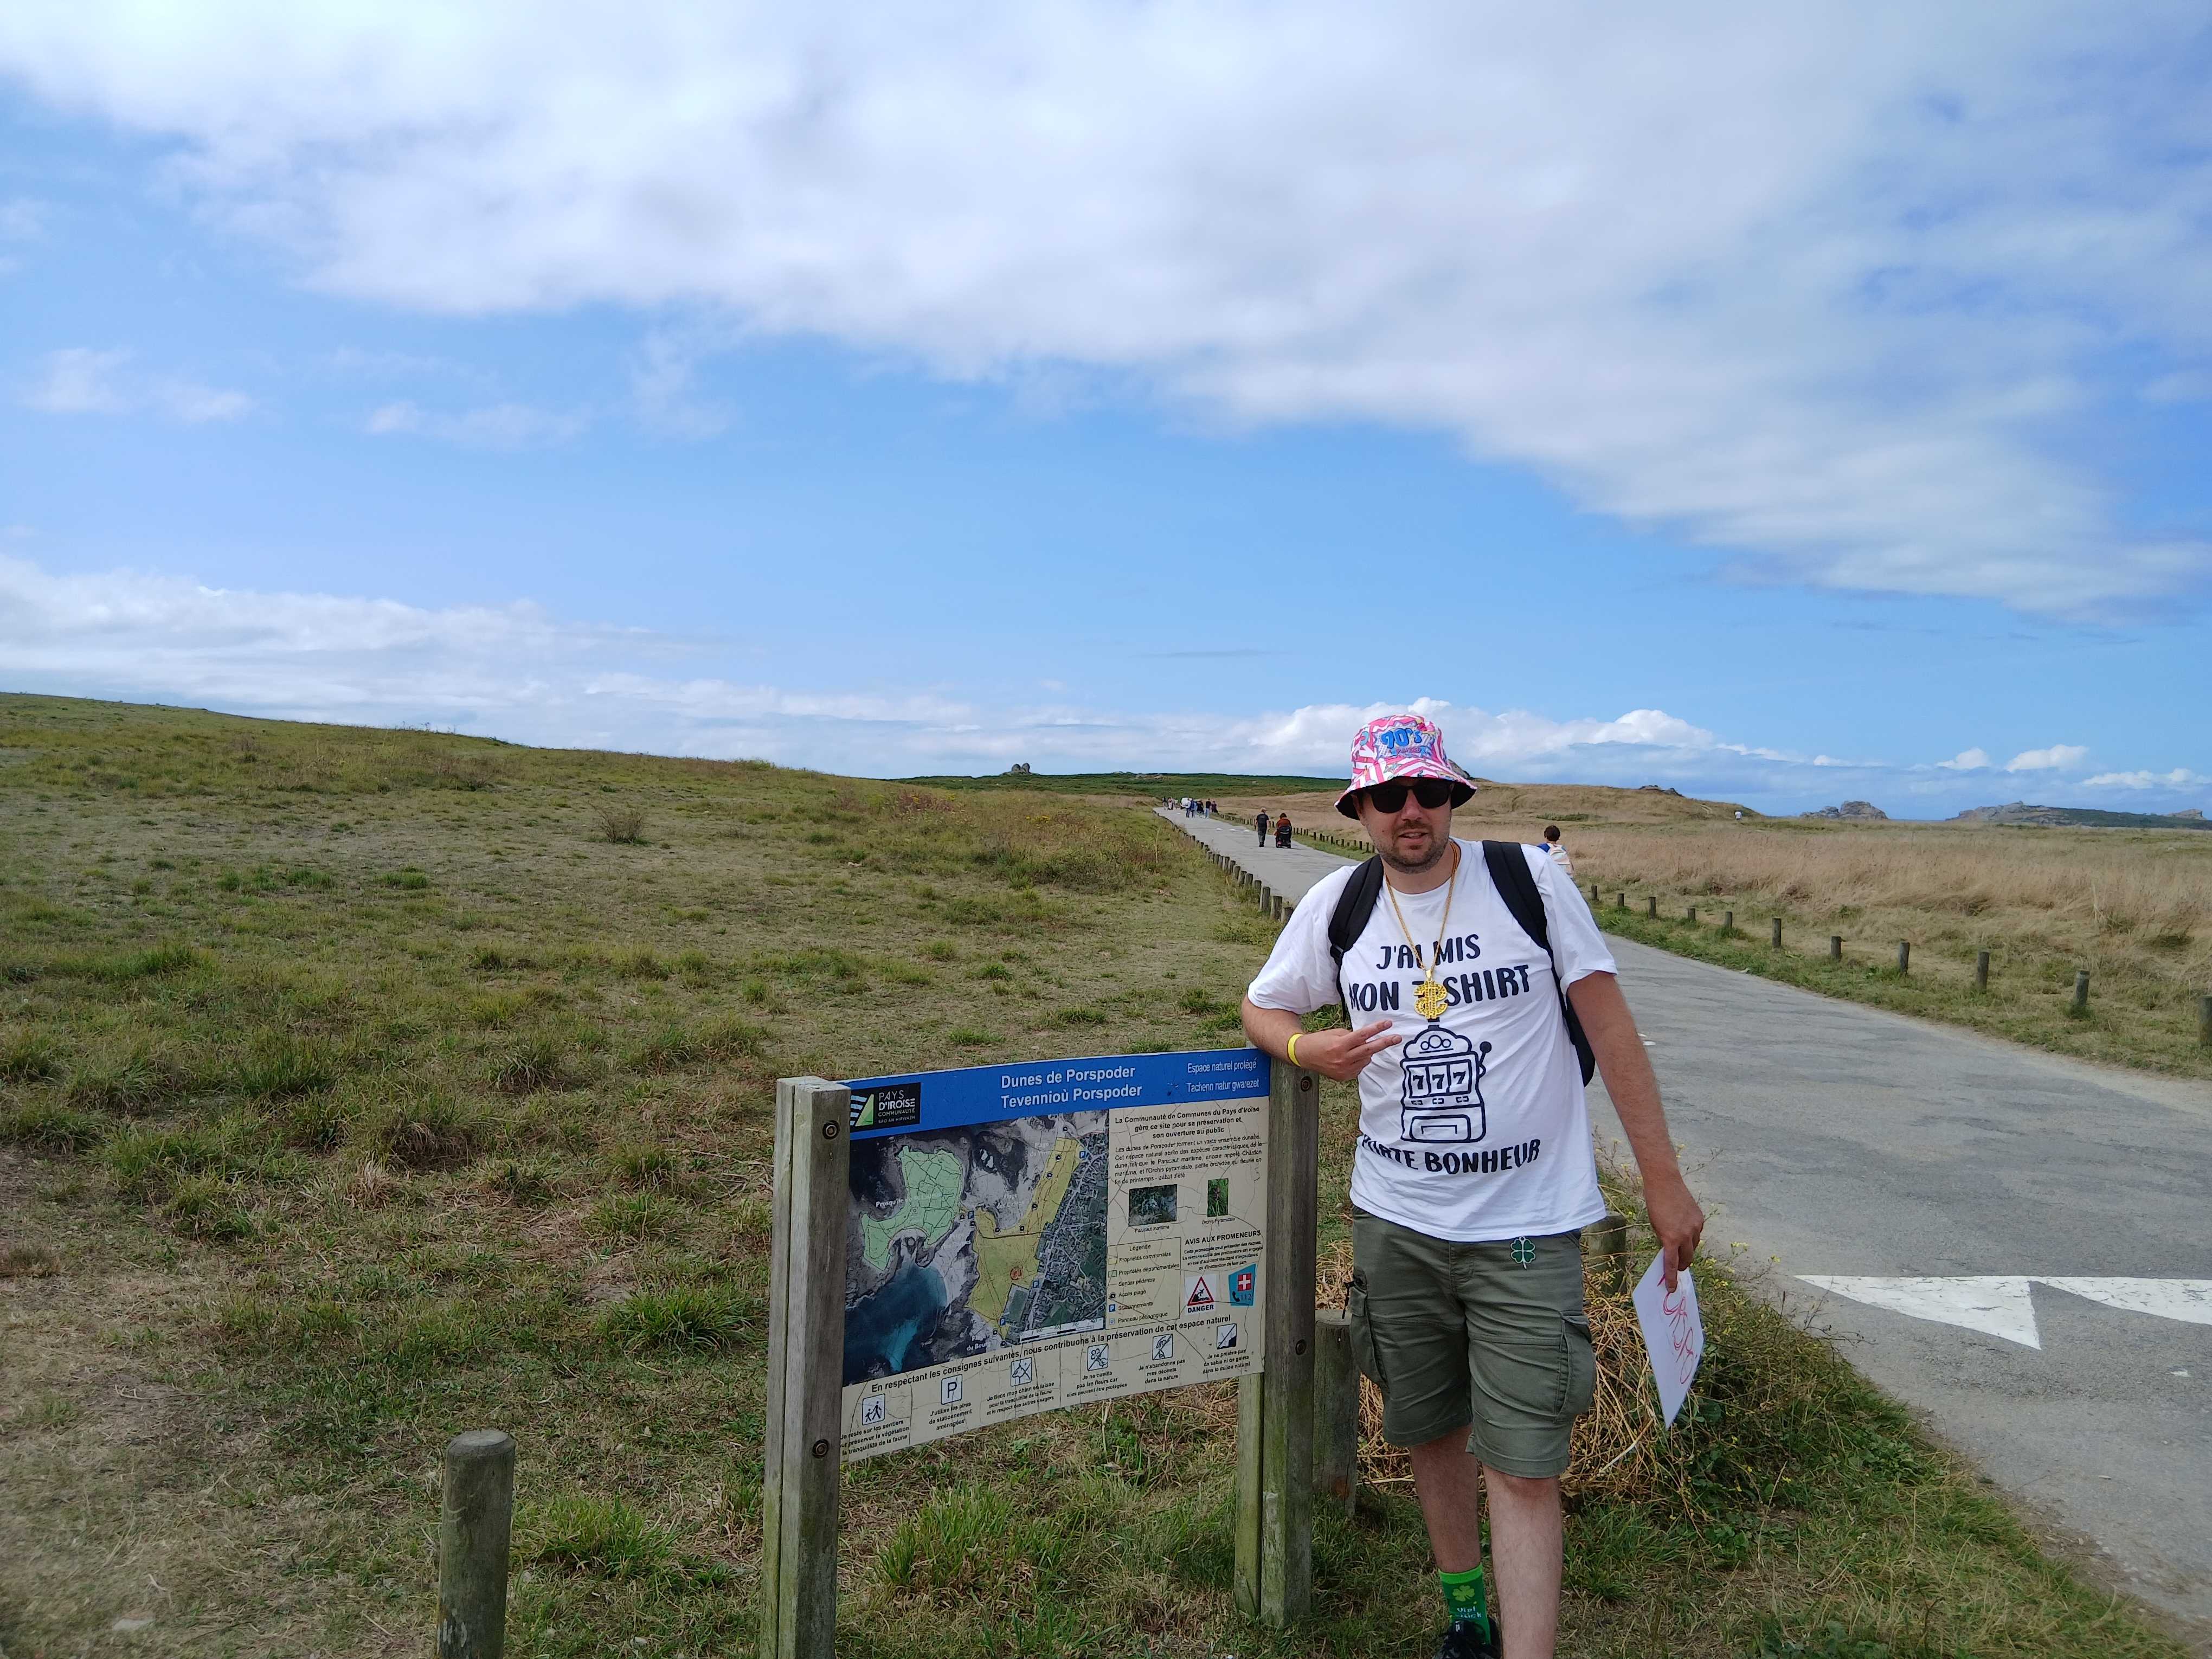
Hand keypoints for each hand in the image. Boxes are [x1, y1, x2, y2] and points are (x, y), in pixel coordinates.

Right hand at [1291, 1021, 1399, 1081]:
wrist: (1304, 1055)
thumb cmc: (1319, 1041)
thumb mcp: (1335, 1033)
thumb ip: (1351, 1036)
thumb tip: (1366, 1039)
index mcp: (1340, 1045)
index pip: (1362, 1035)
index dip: (1377, 1029)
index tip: (1388, 1023)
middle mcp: (1343, 1059)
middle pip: (1369, 1049)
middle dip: (1384, 1043)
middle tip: (1397, 1038)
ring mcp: (1344, 1070)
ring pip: (1366, 1059)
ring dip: (1365, 1053)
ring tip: (1353, 1049)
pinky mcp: (1344, 1077)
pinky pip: (1359, 1068)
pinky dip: (1358, 1061)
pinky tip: (1347, 1058)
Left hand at [1645, 1170, 1704, 1289]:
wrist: (1665, 1183)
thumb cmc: (1655, 1204)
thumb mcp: (1655, 1226)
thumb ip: (1664, 1240)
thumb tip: (1670, 1251)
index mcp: (1670, 1238)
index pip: (1672, 1264)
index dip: (1671, 1278)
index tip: (1671, 1288)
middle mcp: (1685, 1235)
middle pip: (1687, 1258)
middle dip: (1683, 1265)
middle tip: (1679, 1268)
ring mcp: (1695, 1227)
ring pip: (1694, 1246)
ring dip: (1688, 1250)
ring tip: (1681, 1248)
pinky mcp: (1700, 1219)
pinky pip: (1697, 1233)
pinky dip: (1692, 1236)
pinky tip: (1685, 1230)